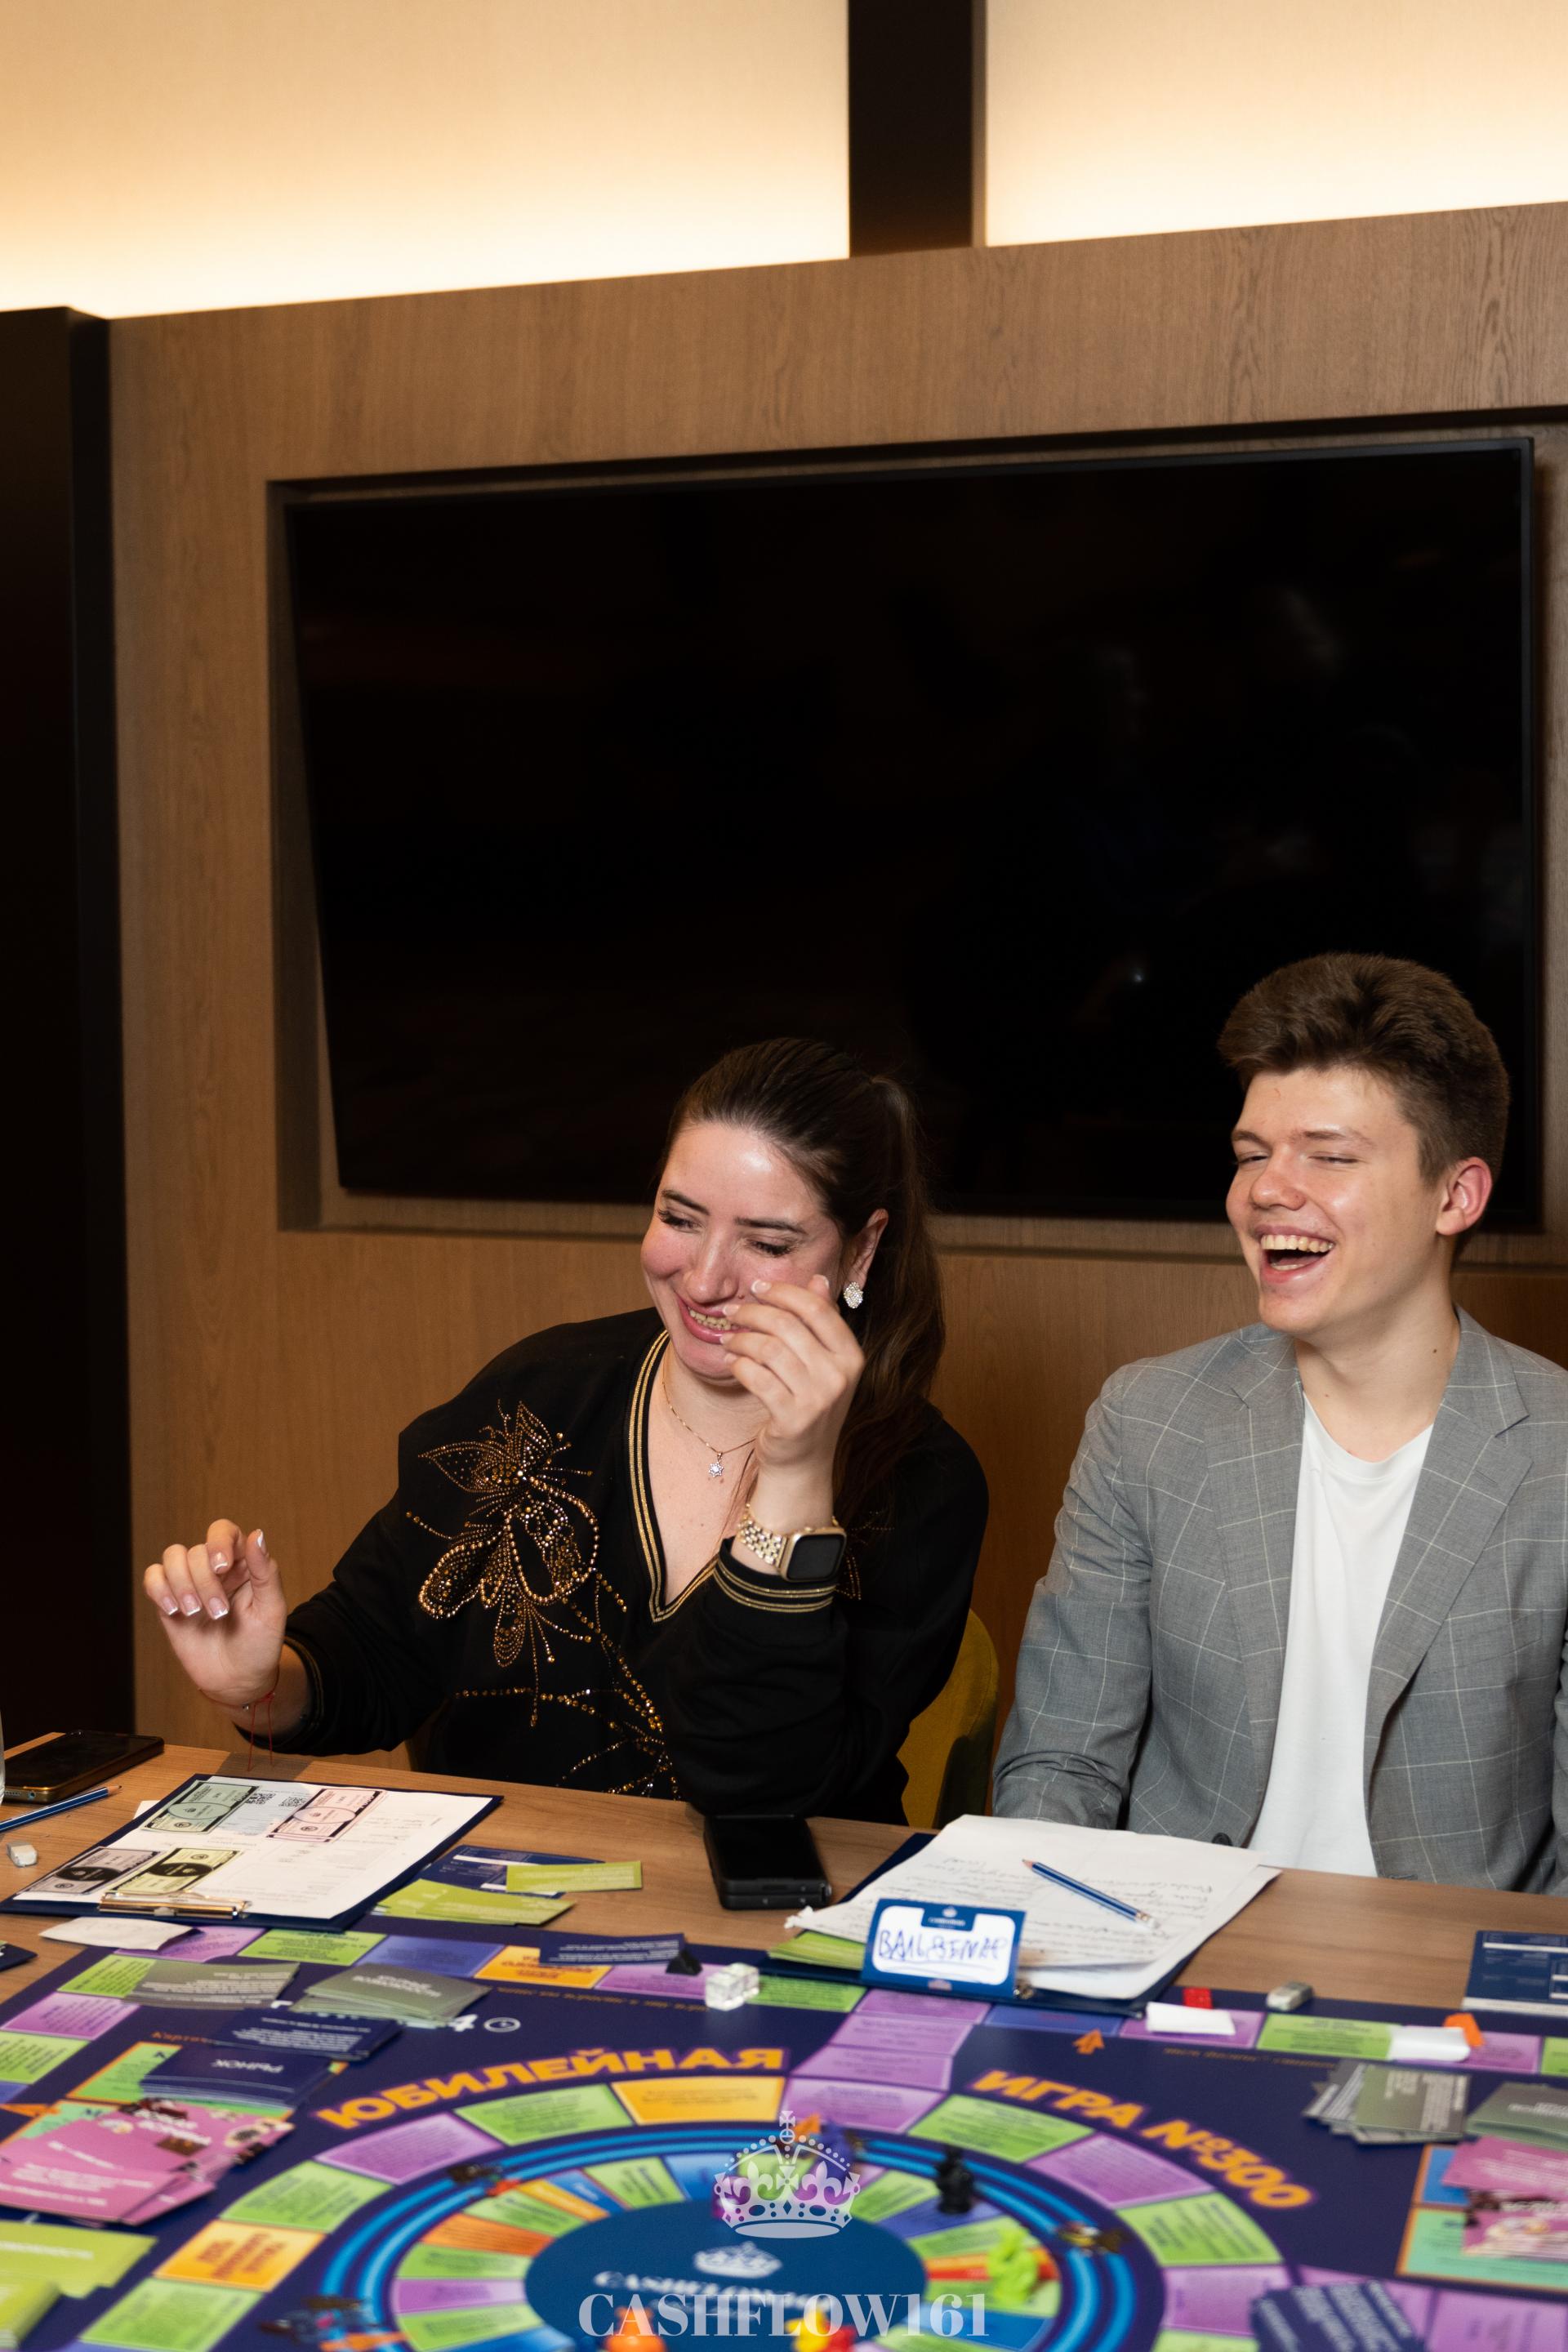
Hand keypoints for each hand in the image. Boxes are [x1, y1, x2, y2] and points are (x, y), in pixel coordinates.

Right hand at [143, 1521, 286, 1710]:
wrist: (238, 1680)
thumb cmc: (260, 1643)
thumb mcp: (271, 1609)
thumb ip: (265, 1572)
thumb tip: (256, 1534)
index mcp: (242, 1564)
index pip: (223, 1531)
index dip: (219, 1541)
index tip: (222, 1567)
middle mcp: (214, 1569)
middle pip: (196, 1550)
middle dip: (204, 1581)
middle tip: (219, 1612)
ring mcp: (190, 1584)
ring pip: (172, 1557)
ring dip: (182, 1583)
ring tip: (194, 1612)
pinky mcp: (169, 1603)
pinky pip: (153, 1578)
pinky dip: (159, 1588)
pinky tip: (173, 1609)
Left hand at [720, 1274, 862, 1531]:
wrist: (802, 1463)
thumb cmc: (808, 1405)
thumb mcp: (821, 1363)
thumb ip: (821, 1321)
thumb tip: (818, 1279)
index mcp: (851, 1355)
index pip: (818, 1309)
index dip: (784, 1292)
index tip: (757, 1287)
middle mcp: (840, 1376)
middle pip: (789, 1325)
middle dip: (754, 1312)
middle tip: (732, 1312)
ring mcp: (819, 1399)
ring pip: (769, 1349)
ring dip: (741, 1339)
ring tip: (727, 1339)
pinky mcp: (793, 1419)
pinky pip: (757, 1378)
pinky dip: (739, 1365)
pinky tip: (731, 1362)